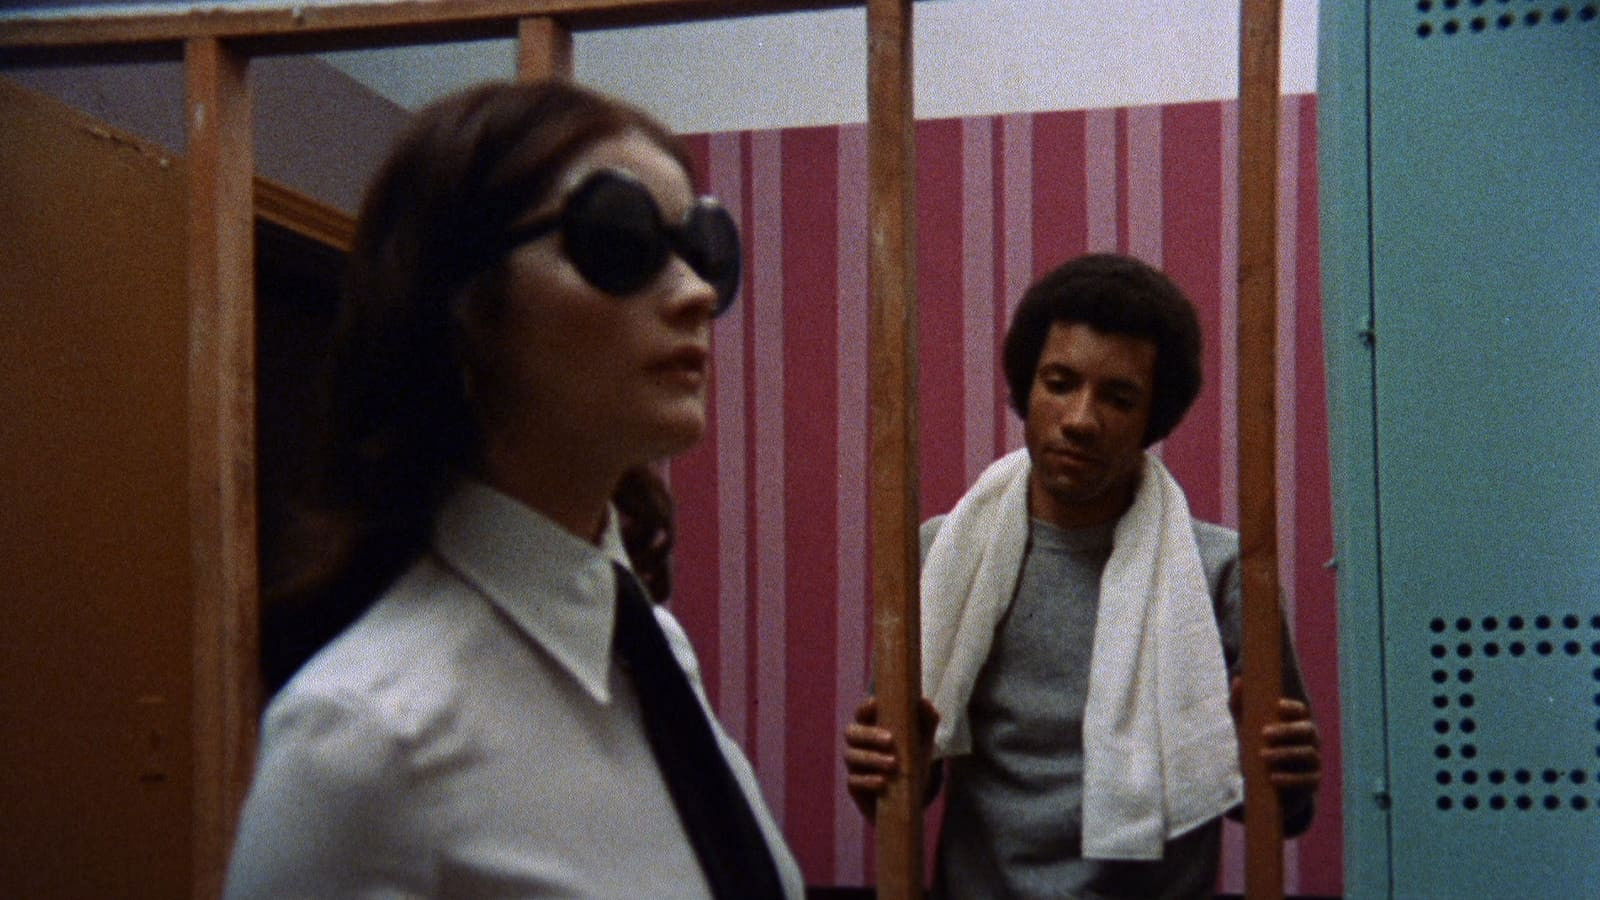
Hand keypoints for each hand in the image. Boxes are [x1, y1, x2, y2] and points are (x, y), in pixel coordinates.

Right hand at [842, 696, 938, 818]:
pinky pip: (853, 781)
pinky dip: (867, 780)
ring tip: (893, 764)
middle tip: (890, 740)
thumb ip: (927, 719)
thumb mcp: (923, 741)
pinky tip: (883, 782)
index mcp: (871, 728)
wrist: (911, 796)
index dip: (865, 708)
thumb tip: (924, 701)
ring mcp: (854, 766)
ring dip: (872, 758)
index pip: (861, 713)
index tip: (877, 705)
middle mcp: (858, 745)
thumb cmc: (913, 760)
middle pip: (851, 733)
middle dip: (869, 735)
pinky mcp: (855, 786)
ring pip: (851, 756)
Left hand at [1230, 677, 1321, 794]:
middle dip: (1287, 730)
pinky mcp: (1312, 781)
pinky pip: (1307, 779)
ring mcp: (1314, 761)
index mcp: (1298, 723)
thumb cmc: (1258, 747)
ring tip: (1263, 756)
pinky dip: (1290, 779)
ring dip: (1285, 754)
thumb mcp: (1247, 727)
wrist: (1267, 785)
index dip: (1292, 707)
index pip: (1302, 711)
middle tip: (1264, 733)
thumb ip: (1241, 704)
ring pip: (1307, 754)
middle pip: (1307, 730)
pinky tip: (1273, 778)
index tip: (1277, 705)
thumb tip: (1239, 680)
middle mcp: (1311, 740)